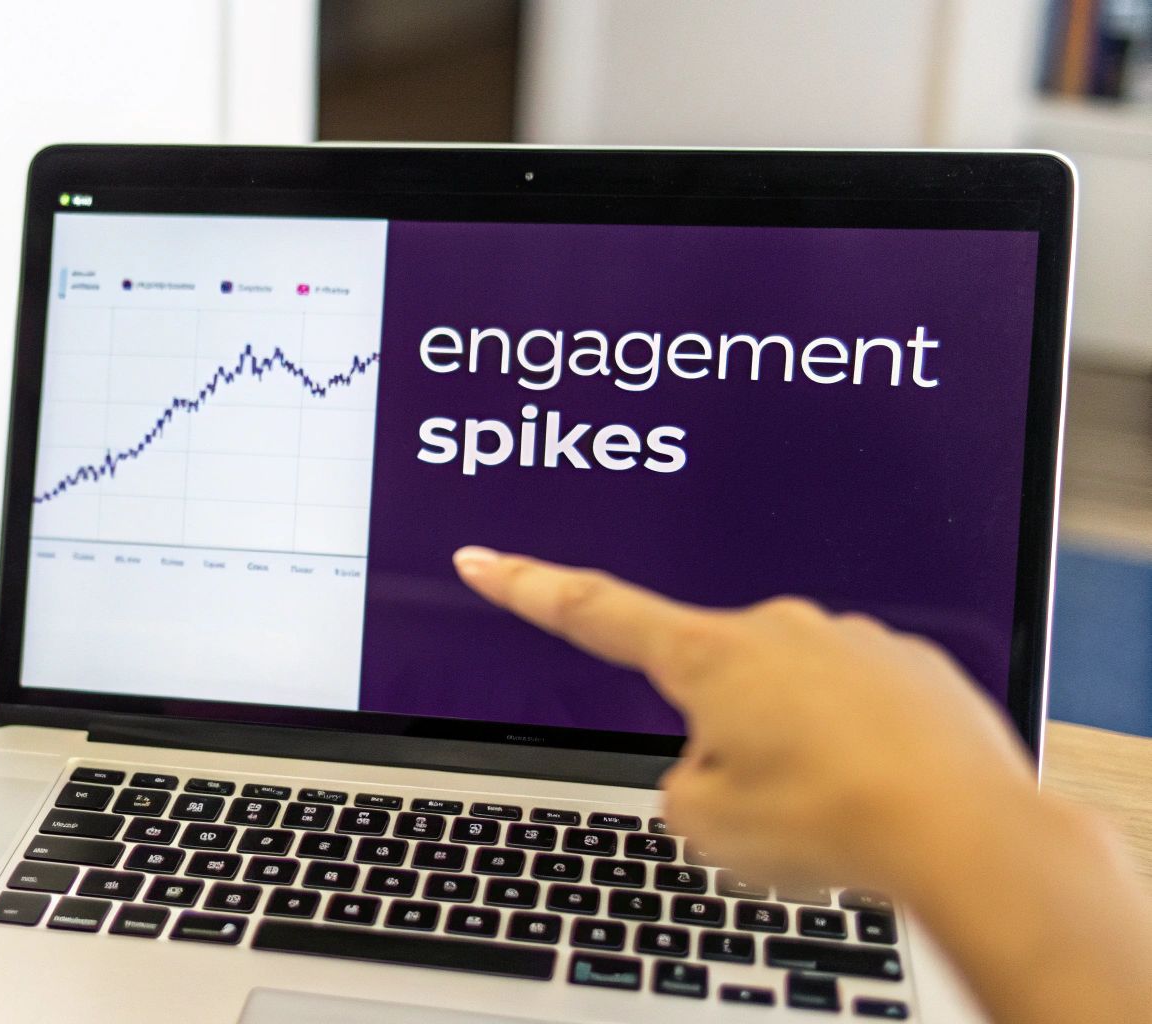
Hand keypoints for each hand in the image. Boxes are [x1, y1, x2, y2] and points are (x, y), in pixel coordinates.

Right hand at [451, 545, 1035, 893]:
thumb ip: (682, 784)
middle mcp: (777, 628)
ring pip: (792, 701)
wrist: (964, 830)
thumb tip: (718, 766)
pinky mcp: (911, 666)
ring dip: (799, 750)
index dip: (529, 588)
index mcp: (707, 656)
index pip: (593, 613)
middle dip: (726, 741)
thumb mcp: (707, 826)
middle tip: (767, 804)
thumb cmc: (831, 820)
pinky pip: (858, 708)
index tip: (485, 559)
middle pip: (713, 686)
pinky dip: (859, 751)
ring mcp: (850, 640)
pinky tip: (882, 791)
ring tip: (835, 806)